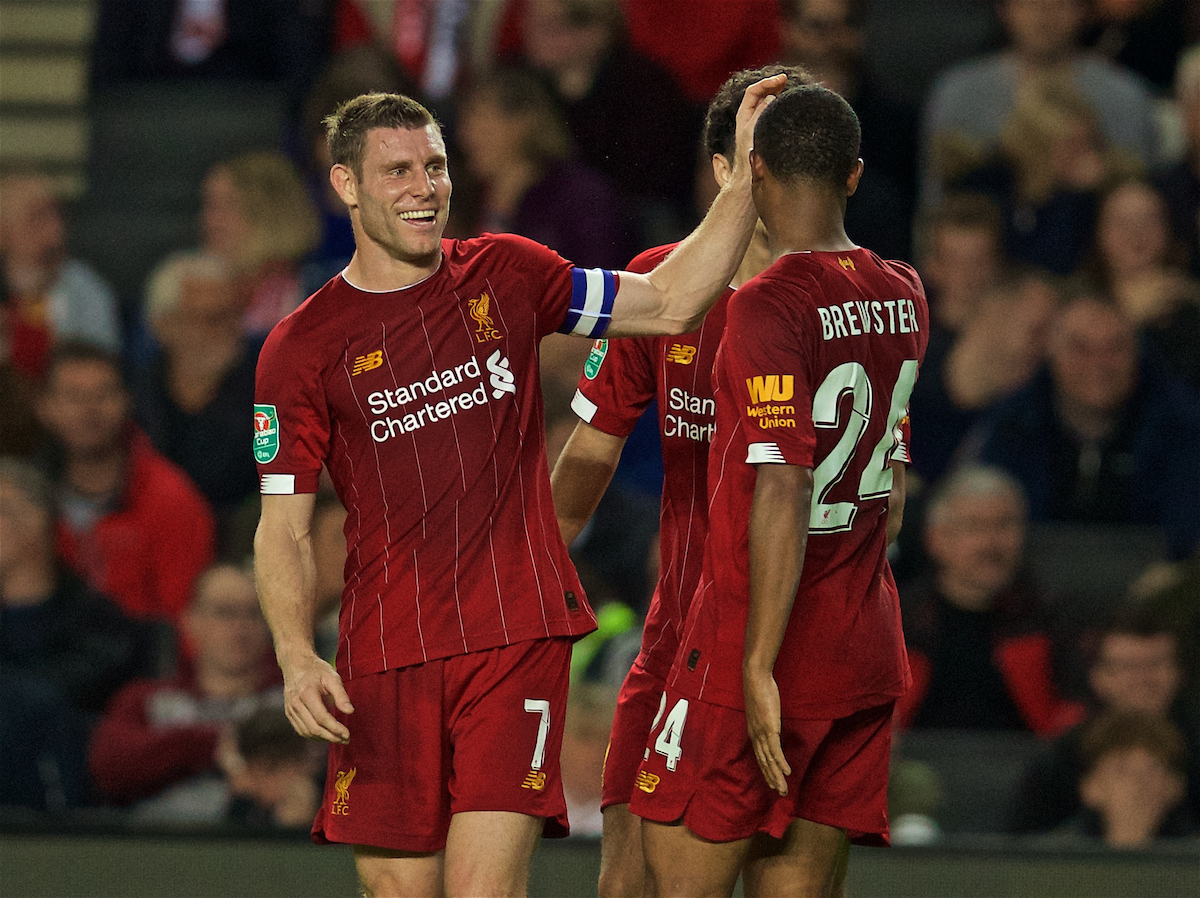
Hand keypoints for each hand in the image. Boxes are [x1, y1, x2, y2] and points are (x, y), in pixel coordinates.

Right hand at [281, 653, 353, 743]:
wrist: (296, 664)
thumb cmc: (317, 670)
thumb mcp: (332, 677)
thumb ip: (341, 694)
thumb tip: (350, 711)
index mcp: (306, 693)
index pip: (321, 718)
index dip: (335, 729)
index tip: (347, 734)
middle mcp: (296, 703)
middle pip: (313, 728)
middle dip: (331, 737)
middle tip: (346, 740)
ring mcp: (290, 709)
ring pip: (306, 732)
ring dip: (323, 738)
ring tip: (338, 739)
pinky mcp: (289, 713)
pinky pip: (301, 729)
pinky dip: (313, 735)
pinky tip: (325, 735)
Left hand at [731, 74, 787, 174]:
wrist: (751, 177)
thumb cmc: (750, 156)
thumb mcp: (753, 129)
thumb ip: (762, 111)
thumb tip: (772, 97)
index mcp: (744, 115)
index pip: (753, 91)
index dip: (767, 82)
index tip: (783, 79)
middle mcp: (751, 118)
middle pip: (761, 95)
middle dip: (773, 85)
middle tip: (786, 80)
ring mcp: (760, 125)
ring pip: (769, 104)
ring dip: (779, 96)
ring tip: (790, 92)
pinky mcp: (768, 133)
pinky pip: (775, 116)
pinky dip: (782, 109)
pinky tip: (792, 109)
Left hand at [744, 669, 790, 795]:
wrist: (755, 679)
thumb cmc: (760, 690)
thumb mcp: (763, 709)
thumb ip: (766, 719)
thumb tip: (771, 723)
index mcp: (753, 732)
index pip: (760, 757)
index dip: (767, 771)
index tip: (773, 783)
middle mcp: (756, 736)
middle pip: (764, 763)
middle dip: (772, 779)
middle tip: (781, 792)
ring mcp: (762, 733)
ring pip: (769, 760)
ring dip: (777, 776)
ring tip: (783, 789)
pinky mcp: (769, 729)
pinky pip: (775, 750)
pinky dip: (781, 763)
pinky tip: (787, 772)